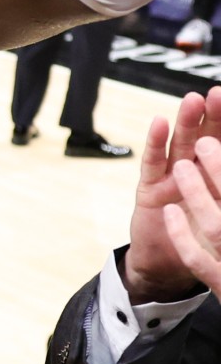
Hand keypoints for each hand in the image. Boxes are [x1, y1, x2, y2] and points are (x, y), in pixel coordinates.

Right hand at [127, 89, 220, 301]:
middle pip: (207, 138)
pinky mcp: (149, 188)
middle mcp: (197, 171)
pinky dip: (156, 142)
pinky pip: (153, 162)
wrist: (169, 269)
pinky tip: (159, 123)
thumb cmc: (206, 243)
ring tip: (193, 101)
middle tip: (218, 94)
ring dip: (186, 122)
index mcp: (218, 178)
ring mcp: (172, 177)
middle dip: (214, 116)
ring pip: (181, 145)